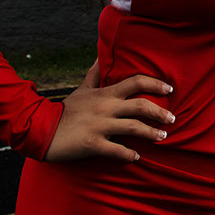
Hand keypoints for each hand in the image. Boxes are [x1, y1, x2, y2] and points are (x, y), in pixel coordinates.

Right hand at [44, 59, 173, 163]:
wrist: (41, 129)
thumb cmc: (66, 110)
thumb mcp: (81, 89)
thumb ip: (94, 74)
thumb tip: (99, 57)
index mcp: (105, 94)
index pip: (136, 82)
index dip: (155, 84)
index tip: (169, 89)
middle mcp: (106, 107)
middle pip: (141, 106)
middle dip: (160, 112)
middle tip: (172, 118)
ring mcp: (100, 126)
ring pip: (133, 128)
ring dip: (151, 133)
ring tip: (162, 137)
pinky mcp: (93, 144)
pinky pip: (117, 150)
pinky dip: (129, 154)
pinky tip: (136, 157)